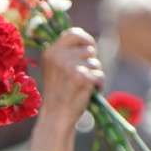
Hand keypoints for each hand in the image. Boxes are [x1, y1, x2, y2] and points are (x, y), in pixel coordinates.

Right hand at [30, 27, 104, 150]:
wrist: (56, 116)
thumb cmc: (59, 93)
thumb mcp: (55, 68)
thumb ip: (66, 53)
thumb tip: (88, 42)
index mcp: (50, 52)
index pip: (74, 33)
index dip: (86, 40)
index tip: (90, 50)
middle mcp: (58, 56)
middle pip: (89, 49)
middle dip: (91, 62)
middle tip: (81, 77)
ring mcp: (70, 66)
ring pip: (96, 63)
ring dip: (94, 74)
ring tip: (82, 87)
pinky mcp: (82, 77)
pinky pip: (100, 75)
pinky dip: (99, 85)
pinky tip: (88, 93)